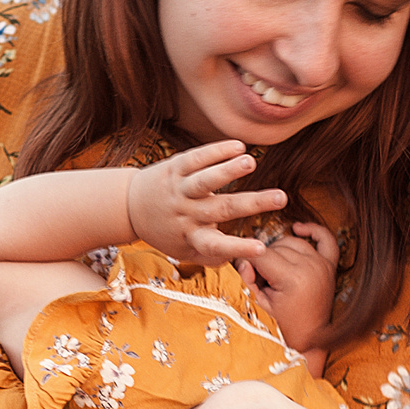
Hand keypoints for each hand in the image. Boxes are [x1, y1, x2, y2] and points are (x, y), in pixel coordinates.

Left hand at [125, 140, 284, 265]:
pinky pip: (196, 158)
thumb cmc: (166, 231)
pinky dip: (216, 151)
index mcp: (191, 237)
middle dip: (253, 203)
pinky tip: (239, 146)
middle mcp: (187, 213)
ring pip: (205, 180)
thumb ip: (212, 256)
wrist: (128, 207)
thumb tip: (243, 262)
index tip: (262, 249)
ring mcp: (180, 189)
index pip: (216, 246)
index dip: (238, 248)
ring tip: (251, 162)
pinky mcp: (175, 168)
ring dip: (228, 171)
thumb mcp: (183, 251)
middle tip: (281, 197)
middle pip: (222, 208)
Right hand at [247, 221, 339, 352]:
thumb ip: (248, 279)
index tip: (247, 272)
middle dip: (264, 260)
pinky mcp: (329, 265)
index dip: (249, 261)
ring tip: (275, 269)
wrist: (310, 338)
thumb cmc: (284, 325)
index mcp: (292, 279)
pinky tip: (299, 229)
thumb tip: (243, 259)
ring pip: (293, 241)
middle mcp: (310, 267)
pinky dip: (313, 231)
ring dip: (280, 250)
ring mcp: (321, 265)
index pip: (261, 254)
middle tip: (263, 279)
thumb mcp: (260, 304)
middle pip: (276, 246)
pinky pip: (325, 239)